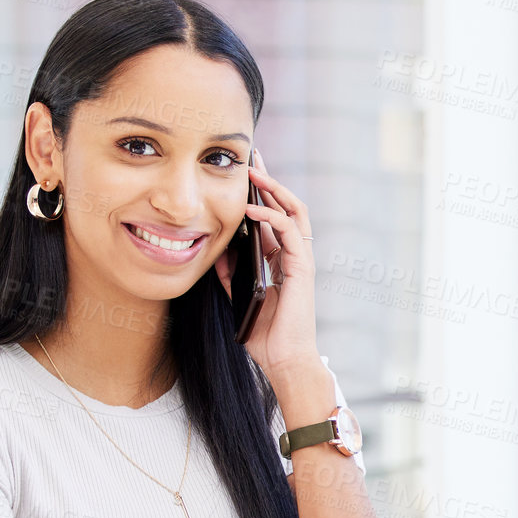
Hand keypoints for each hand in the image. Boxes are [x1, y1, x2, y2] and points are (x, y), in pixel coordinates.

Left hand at [227, 149, 316, 377]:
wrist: (283, 361)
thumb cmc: (265, 335)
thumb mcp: (240, 298)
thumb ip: (231, 274)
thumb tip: (216, 252)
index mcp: (282, 261)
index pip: (274, 217)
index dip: (262, 194)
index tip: (246, 173)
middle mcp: (294, 256)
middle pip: (287, 206)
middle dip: (270, 180)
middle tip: (252, 157)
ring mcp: (300, 261)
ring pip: (294, 211)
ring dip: (274, 189)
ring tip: (253, 172)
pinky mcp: (301, 269)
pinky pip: (290, 232)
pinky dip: (272, 216)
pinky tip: (251, 208)